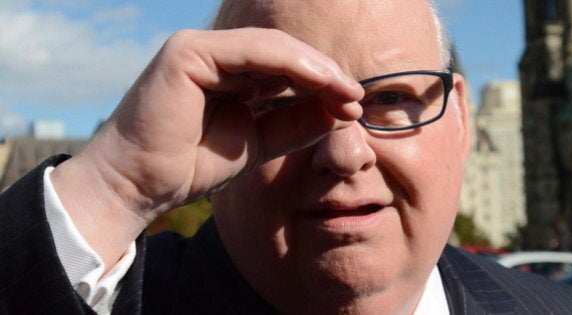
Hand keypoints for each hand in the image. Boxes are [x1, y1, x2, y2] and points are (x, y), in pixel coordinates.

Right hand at [51, 28, 362, 268]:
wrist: (140, 184)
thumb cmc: (191, 165)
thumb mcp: (258, 143)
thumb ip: (294, 124)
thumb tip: (338, 110)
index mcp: (228, 74)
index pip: (285, 69)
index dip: (322, 84)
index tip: (353, 106)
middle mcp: (216, 55)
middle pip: (284, 55)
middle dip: (325, 75)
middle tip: (357, 97)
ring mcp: (201, 49)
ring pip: (273, 48)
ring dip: (315, 69)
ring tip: (347, 91)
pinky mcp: (189, 51)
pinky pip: (252, 51)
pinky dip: (291, 64)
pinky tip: (322, 81)